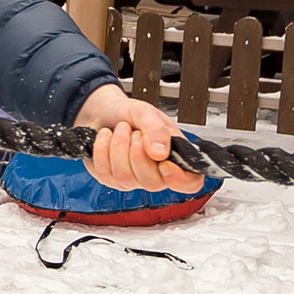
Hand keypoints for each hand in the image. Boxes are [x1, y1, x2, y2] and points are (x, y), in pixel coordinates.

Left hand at [75, 83, 205, 194]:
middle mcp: (156, 172)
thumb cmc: (130, 113)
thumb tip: (161, 153)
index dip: (180, 179)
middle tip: (135, 132)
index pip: (190, 182)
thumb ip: (156, 129)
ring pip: (126, 178)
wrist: (103, 110)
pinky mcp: (110, 179)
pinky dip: (103, 150)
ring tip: (121, 128)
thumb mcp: (146, 113)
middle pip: (153, 183)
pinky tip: (106, 136)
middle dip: (139, 154)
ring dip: (119, 147)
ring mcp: (133, 179)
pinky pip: (105, 174)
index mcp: (175, 156)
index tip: (164, 163)